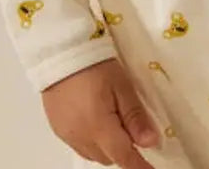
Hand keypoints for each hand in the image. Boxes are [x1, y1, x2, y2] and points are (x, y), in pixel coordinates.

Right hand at [42, 58, 158, 168]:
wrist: (58, 51)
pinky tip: (93, 118)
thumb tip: (151, 142)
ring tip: (110, 118)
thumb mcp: (121, 85)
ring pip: (93, 154)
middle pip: (108, 157)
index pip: (124, 157)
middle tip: (129, 124)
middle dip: (122, 149)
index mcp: (99, 127)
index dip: (139, 166)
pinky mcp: (58, 129)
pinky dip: (91, 140)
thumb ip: (135, 116)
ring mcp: (67, 135)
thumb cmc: (94, 64)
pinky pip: (79, 145)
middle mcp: (80, 137)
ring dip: (106, 146)